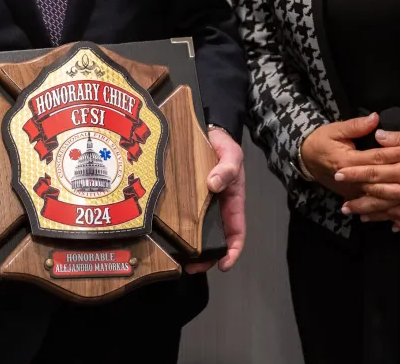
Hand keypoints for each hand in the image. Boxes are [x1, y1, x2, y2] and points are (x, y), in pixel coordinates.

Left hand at [186, 126, 245, 273]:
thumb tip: (215, 183)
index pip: (236, 232)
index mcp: (232, 202)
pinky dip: (174, 229)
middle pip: (214, 239)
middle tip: (191, 267)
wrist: (207, 132)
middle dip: (205, 257)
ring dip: (188, 248)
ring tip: (176, 258)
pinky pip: (179, 216)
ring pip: (195, 232)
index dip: (232, 251)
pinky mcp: (184, 198)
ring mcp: (199, 204)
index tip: (223, 265)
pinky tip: (163, 236)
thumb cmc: (224, 146)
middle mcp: (216, 208)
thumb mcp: (231, 155)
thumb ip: (227, 168)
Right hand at [300, 113, 399, 217]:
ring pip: (375, 201)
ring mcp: (351, 191)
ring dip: (394, 208)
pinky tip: (399, 221)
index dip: (395, 154)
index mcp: (348, 160)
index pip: (376, 158)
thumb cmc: (322, 141)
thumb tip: (375, 119)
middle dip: (398, 190)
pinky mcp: (353, 197)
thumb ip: (356, 126)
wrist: (306, 158)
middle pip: (378, 185)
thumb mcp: (335, 129)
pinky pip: (371, 209)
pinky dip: (385, 216)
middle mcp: (350, 180)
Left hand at [335, 131, 399, 231]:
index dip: (355, 174)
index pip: (375, 173)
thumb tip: (378, 136)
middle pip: (380, 197)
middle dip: (360, 201)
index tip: (338, 174)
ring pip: (394, 212)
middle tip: (342, 206)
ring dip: (376, 215)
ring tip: (360, 217)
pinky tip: (394, 228)